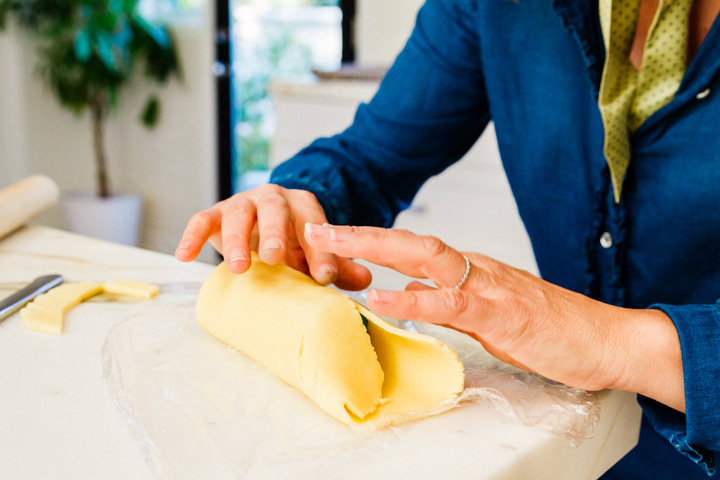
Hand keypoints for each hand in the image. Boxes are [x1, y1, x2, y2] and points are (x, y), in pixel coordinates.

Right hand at [174, 184, 370, 289]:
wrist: (264, 225)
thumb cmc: (294, 244)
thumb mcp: (315, 254)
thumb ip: (338, 266)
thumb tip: (365, 281)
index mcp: (303, 205)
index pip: (315, 223)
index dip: (320, 250)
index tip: (325, 278)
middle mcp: (273, 198)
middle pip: (273, 207)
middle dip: (274, 232)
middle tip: (275, 258)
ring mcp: (242, 204)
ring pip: (237, 213)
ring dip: (235, 239)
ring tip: (237, 268)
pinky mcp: (216, 214)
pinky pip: (202, 220)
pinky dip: (192, 236)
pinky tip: (183, 256)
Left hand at [304, 223, 685, 411]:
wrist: (607, 340)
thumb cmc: (550, 329)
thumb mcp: (489, 316)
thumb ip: (449, 303)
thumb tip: (411, 294)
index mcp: (470, 270)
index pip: (412, 249)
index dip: (371, 242)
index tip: (333, 241)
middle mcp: (475, 269)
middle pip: (410, 241)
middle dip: (359, 234)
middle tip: (315, 230)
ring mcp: (488, 287)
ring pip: (425, 258)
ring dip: (375, 248)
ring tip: (333, 247)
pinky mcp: (502, 313)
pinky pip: (452, 302)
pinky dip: (415, 298)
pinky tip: (383, 296)